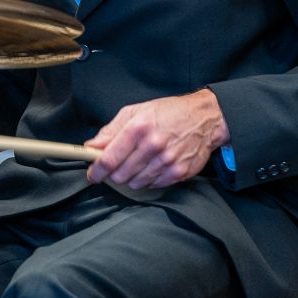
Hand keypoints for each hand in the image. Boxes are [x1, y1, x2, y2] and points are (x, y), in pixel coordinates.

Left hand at [84, 89, 230, 188]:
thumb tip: (92, 146)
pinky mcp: (178, 173)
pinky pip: (152, 186)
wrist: (205, 118)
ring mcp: (166, 161)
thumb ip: (111, 130)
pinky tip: (153, 165)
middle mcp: (152, 145)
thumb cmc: (169, 112)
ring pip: (135, 183)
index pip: (109, 159)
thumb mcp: (136, 111)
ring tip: (140, 161)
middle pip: (120, 175)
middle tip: (119, 164)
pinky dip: (148, 179)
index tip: (92, 174)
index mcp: (138, 127)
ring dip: (132, 176)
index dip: (96, 171)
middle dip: (114, 173)